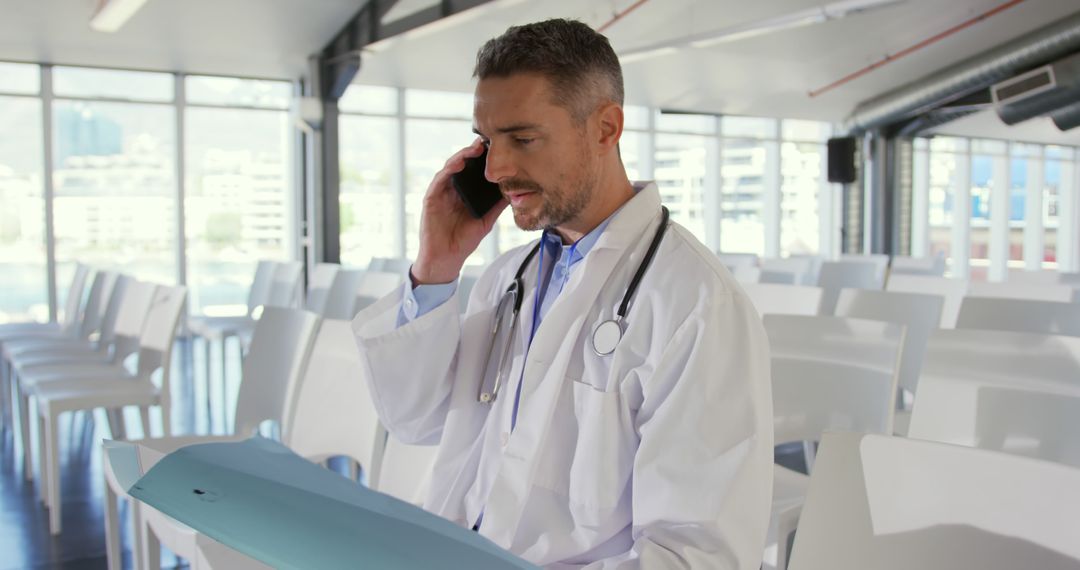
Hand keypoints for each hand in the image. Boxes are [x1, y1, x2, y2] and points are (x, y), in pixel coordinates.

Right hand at [412, 139, 507, 284]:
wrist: (446, 259)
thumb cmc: (464, 240)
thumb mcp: (487, 219)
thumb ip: (498, 205)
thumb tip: (516, 190)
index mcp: (466, 191)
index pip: (475, 169)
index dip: (485, 158)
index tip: (499, 146)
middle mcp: (453, 188)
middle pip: (463, 163)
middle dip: (475, 151)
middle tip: (489, 140)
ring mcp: (441, 191)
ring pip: (451, 167)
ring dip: (462, 156)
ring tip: (475, 147)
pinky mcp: (431, 198)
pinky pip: (439, 179)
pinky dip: (449, 170)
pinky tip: (459, 164)